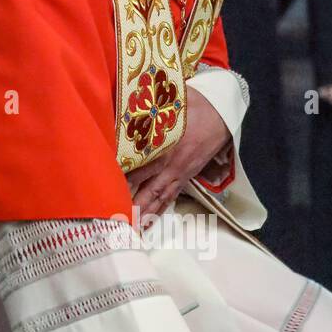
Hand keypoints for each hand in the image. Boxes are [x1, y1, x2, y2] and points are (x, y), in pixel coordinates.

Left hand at [126, 89, 229, 220]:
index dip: (126, 178)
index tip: (108, 188)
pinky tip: (148, 221)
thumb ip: (149, 106)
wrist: (223, 113)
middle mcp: (172, 164)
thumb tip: (126, 106)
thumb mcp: (172, 102)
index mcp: (167, 145)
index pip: (142, 166)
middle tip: (116, 220)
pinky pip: (170, 197)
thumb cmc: (196, 104)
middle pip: (149, 189)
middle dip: (133, 205)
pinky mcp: (186, 176)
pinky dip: (158, 210)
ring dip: (145, 214)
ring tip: (129, 229)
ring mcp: (180, 173)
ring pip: (159, 197)